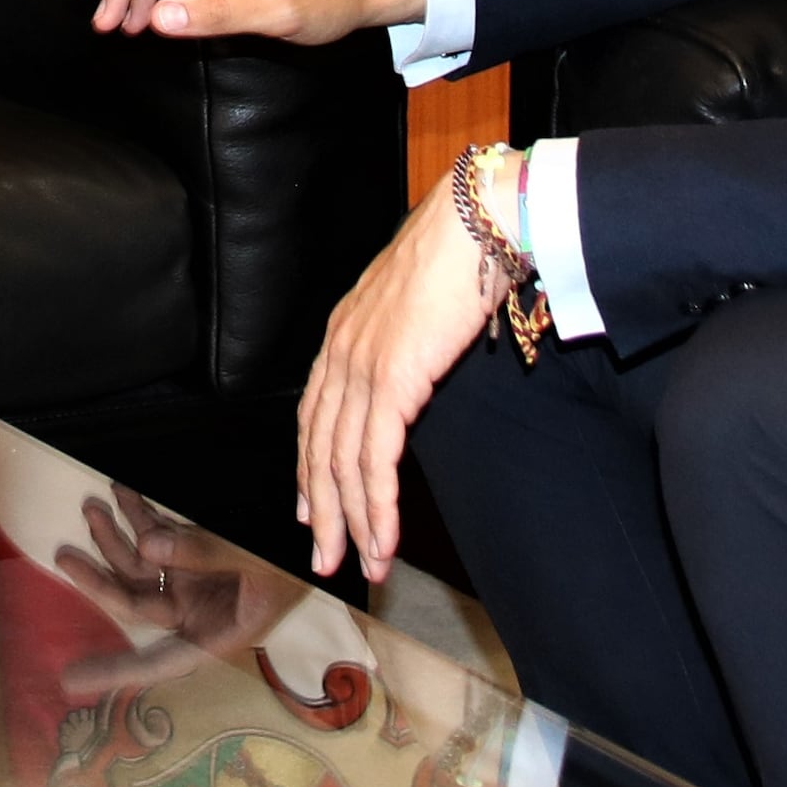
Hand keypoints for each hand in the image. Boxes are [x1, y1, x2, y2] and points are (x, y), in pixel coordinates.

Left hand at [50, 488, 289, 695]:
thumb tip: (148, 549)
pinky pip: (157, 535)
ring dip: (114, 536)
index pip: (159, 661)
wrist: (321, 533)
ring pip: (140, 564)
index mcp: (217, 634)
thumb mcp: (259, 561)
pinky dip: (138, 514)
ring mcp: (193, 579)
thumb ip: (207, 553)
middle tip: (63, 556)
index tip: (71, 680)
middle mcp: (198, 610)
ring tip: (92, 506)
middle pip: (136, 602)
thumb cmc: (300, 560)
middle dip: (98, 578)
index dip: (115, 672)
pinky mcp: (194, 550)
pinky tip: (120, 492)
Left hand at [296, 194, 499, 583]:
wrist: (476, 221)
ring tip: (362, 565)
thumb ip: (405, 343)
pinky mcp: (393, 381)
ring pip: (343, 463)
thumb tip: (413, 371)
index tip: (312, 508)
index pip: (315, 415)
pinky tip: (383, 540)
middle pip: (320, 447)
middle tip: (327, 558)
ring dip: (353, 522)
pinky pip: (376, 460)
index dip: (311, 467)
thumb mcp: (418, 306)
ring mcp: (362, 366)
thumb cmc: (460, 255)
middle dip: (324, 509)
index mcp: (344, 333)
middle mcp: (342, 351)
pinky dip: (377, 508)